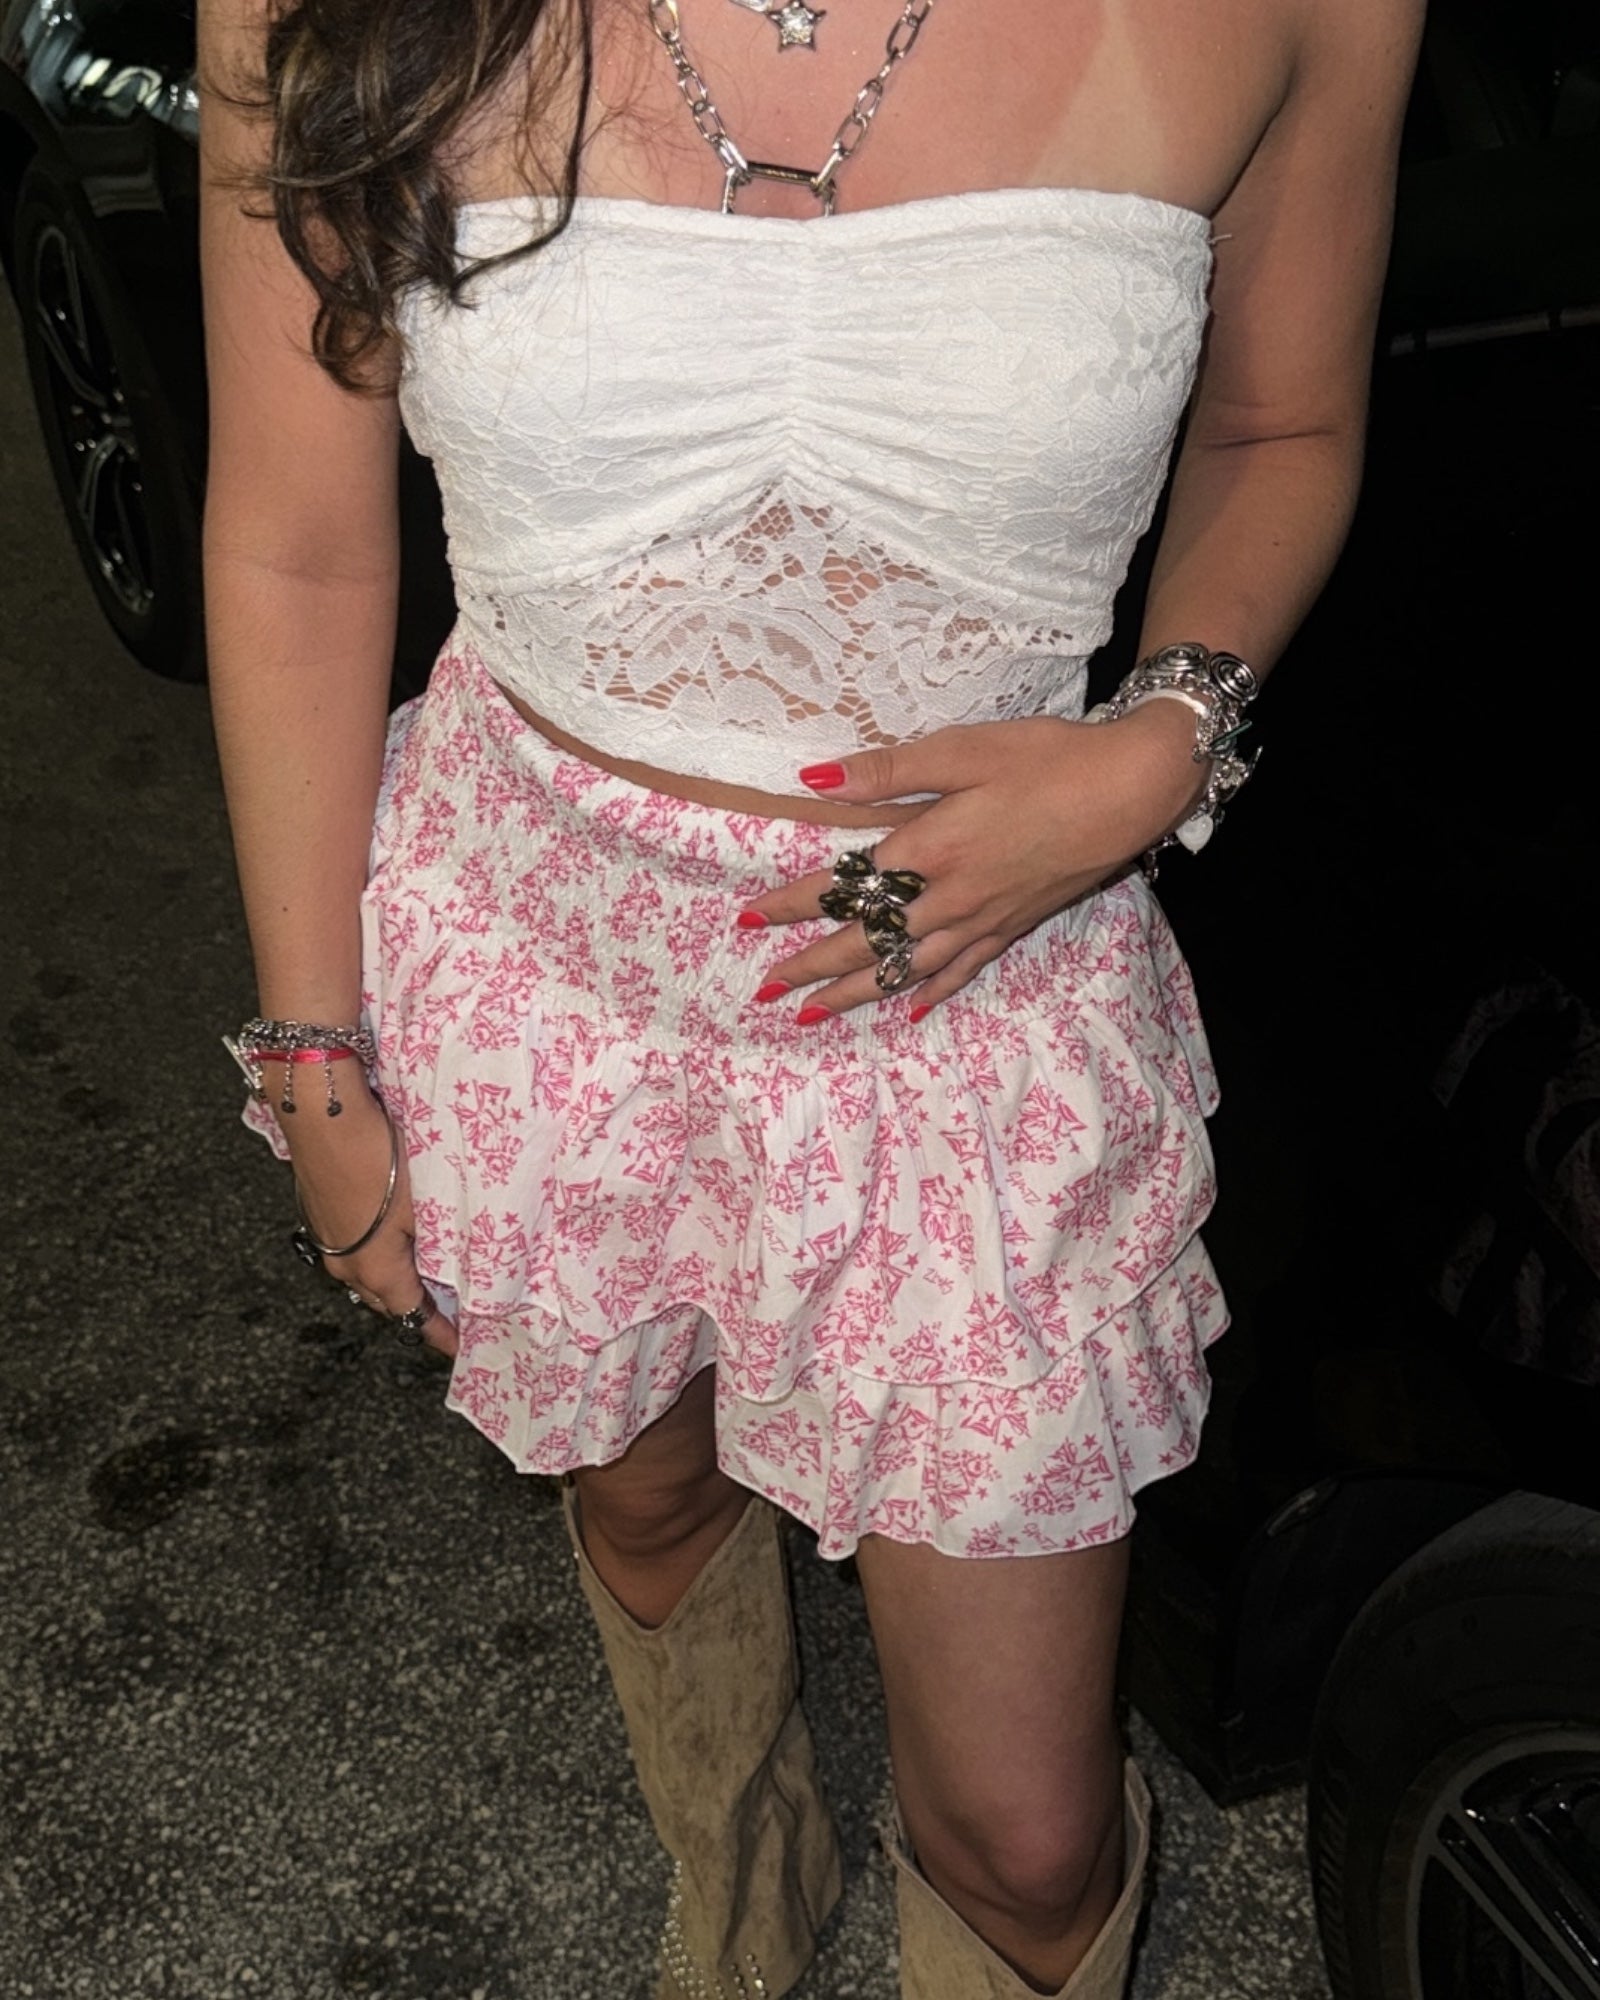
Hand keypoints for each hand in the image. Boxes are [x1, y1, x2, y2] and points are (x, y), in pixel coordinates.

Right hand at [271, 1067, 458, 1356]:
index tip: (460, 1346)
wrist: (322, 1113)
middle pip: (387, 1299)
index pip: (413, 1316)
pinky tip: (397, 1232)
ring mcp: (328, 1237)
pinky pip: (355, 1246)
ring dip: (397, 1276)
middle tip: (451, 1308)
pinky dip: (379, 1250)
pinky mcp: (320, 1211)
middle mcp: (346, 1263)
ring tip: (430, 1270)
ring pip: (368, 1271)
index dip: (439, 1333)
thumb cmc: (379, 1157)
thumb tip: (464, 1264)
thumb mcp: (426, 1204)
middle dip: (417, 1308)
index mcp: (375, 1270)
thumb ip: (445, 1241)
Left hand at [741, 704, 1205, 1018]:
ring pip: (906, 967)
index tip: (749, 921)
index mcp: (929, 848)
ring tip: (813, 1014)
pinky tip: (911, 1009)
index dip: (792, 905)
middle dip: (811, 966)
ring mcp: (983, 917)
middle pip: (867, 940)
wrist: (1131, 789)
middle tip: (766, 990)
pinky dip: (931, 991)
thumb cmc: (1047, 758)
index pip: (843, 886)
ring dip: (856, 992)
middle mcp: (950, 895)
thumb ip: (887, 771)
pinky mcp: (1014, 924)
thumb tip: (812, 780)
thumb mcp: (963, 750)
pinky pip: (962, 969)